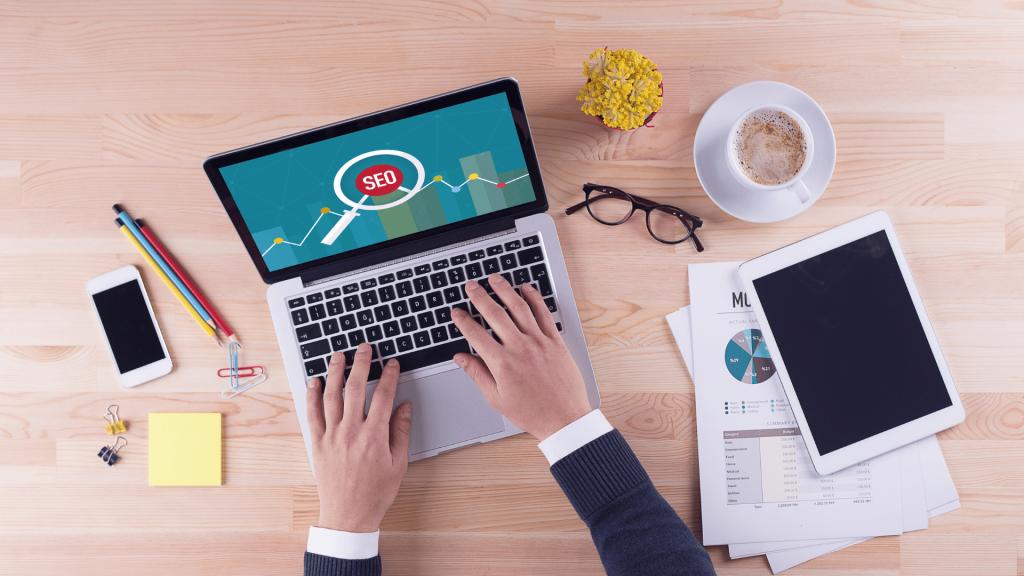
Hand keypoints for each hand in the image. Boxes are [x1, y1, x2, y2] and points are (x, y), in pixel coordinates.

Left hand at [306, 344, 412, 532]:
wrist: (348, 515)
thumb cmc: (376, 493)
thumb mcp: (399, 463)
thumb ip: (401, 432)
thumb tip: (404, 407)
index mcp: (374, 436)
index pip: (383, 396)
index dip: (389, 376)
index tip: (392, 364)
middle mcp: (351, 432)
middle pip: (355, 388)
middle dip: (361, 364)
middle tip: (364, 348)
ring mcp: (332, 436)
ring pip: (331, 396)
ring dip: (335, 372)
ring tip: (338, 355)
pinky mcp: (317, 444)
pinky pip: (312, 415)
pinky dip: (312, 396)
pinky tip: (314, 381)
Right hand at [451, 274, 591, 440]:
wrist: (564, 418)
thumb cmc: (531, 412)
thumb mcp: (496, 398)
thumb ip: (477, 374)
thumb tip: (461, 358)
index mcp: (501, 364)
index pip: (476, 334)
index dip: (463, 320)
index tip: (456, 312)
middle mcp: (519, 348)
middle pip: (494, 314)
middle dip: (480, 296)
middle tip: (471, 286)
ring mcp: (538, 342)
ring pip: (518, 308)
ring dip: (504, 290)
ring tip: (494, 279)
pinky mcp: (555, 341)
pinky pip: (543, 314)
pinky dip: (534, 298)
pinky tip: (526, 288)